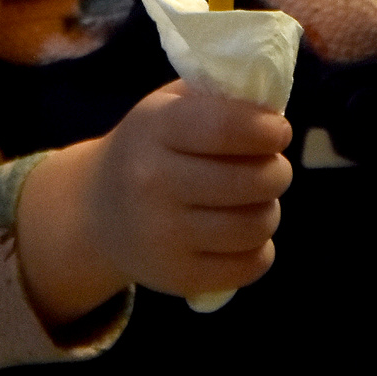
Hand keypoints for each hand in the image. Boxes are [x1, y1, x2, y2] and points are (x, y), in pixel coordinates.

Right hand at [14, 82, 292, 326]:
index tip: (279, 130)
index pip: (223, 128)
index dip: (265, 130)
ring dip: (270, 209)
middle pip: (249, 181)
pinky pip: (249, 265)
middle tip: (273, 167)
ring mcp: (165, 235)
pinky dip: (261, 249)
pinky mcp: (179, 276)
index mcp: (154, 129)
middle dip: (277, 172)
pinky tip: (245, 233)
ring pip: (255, 226)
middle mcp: (154, 184)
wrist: (96, 211)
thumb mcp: (167, 107)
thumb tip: (272, 109)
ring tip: (258, 200)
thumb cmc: (149, 148)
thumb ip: (215, 99)